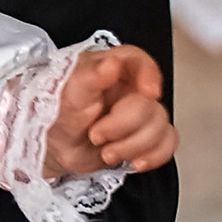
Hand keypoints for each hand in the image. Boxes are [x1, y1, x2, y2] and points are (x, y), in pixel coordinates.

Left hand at [44, 45, 173, 176]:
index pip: (140, 61)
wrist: (53, 149)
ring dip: (132, 145)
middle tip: (97, 134)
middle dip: (124, 126)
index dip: (149, 75)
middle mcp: (128, 89)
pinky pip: (168, 144)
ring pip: (160, 126)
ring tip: (106, 150)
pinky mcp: (145, 136)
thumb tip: (112, 63)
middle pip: (150, 104)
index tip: (147, 92)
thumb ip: (91, 77)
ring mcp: (138, 114)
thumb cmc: (56, 114)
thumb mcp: (69, 94)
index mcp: (110, 69)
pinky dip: (152, 156)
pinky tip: (131, 160)